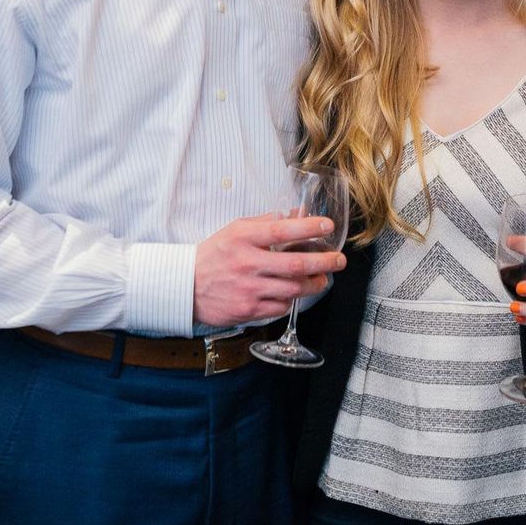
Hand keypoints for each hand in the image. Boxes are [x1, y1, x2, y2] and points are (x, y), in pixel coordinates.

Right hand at [194, 212, 346, 328]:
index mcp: (243, 238)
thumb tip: (295, 215)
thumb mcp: (235, 230)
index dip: (309, 227)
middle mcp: (247, 263)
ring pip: (294, 288)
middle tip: (339, 260)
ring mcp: (249, 288)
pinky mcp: (249, 309)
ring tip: (323, 278)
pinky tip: (293, 293)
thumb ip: (265, 222)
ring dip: (315, 283)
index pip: (282, 230)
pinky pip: (281, 306)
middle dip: (324, 262)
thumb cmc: (214, 255)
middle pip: (296, 264)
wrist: (186, 286)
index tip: (327, 226)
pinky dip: (292, 299)